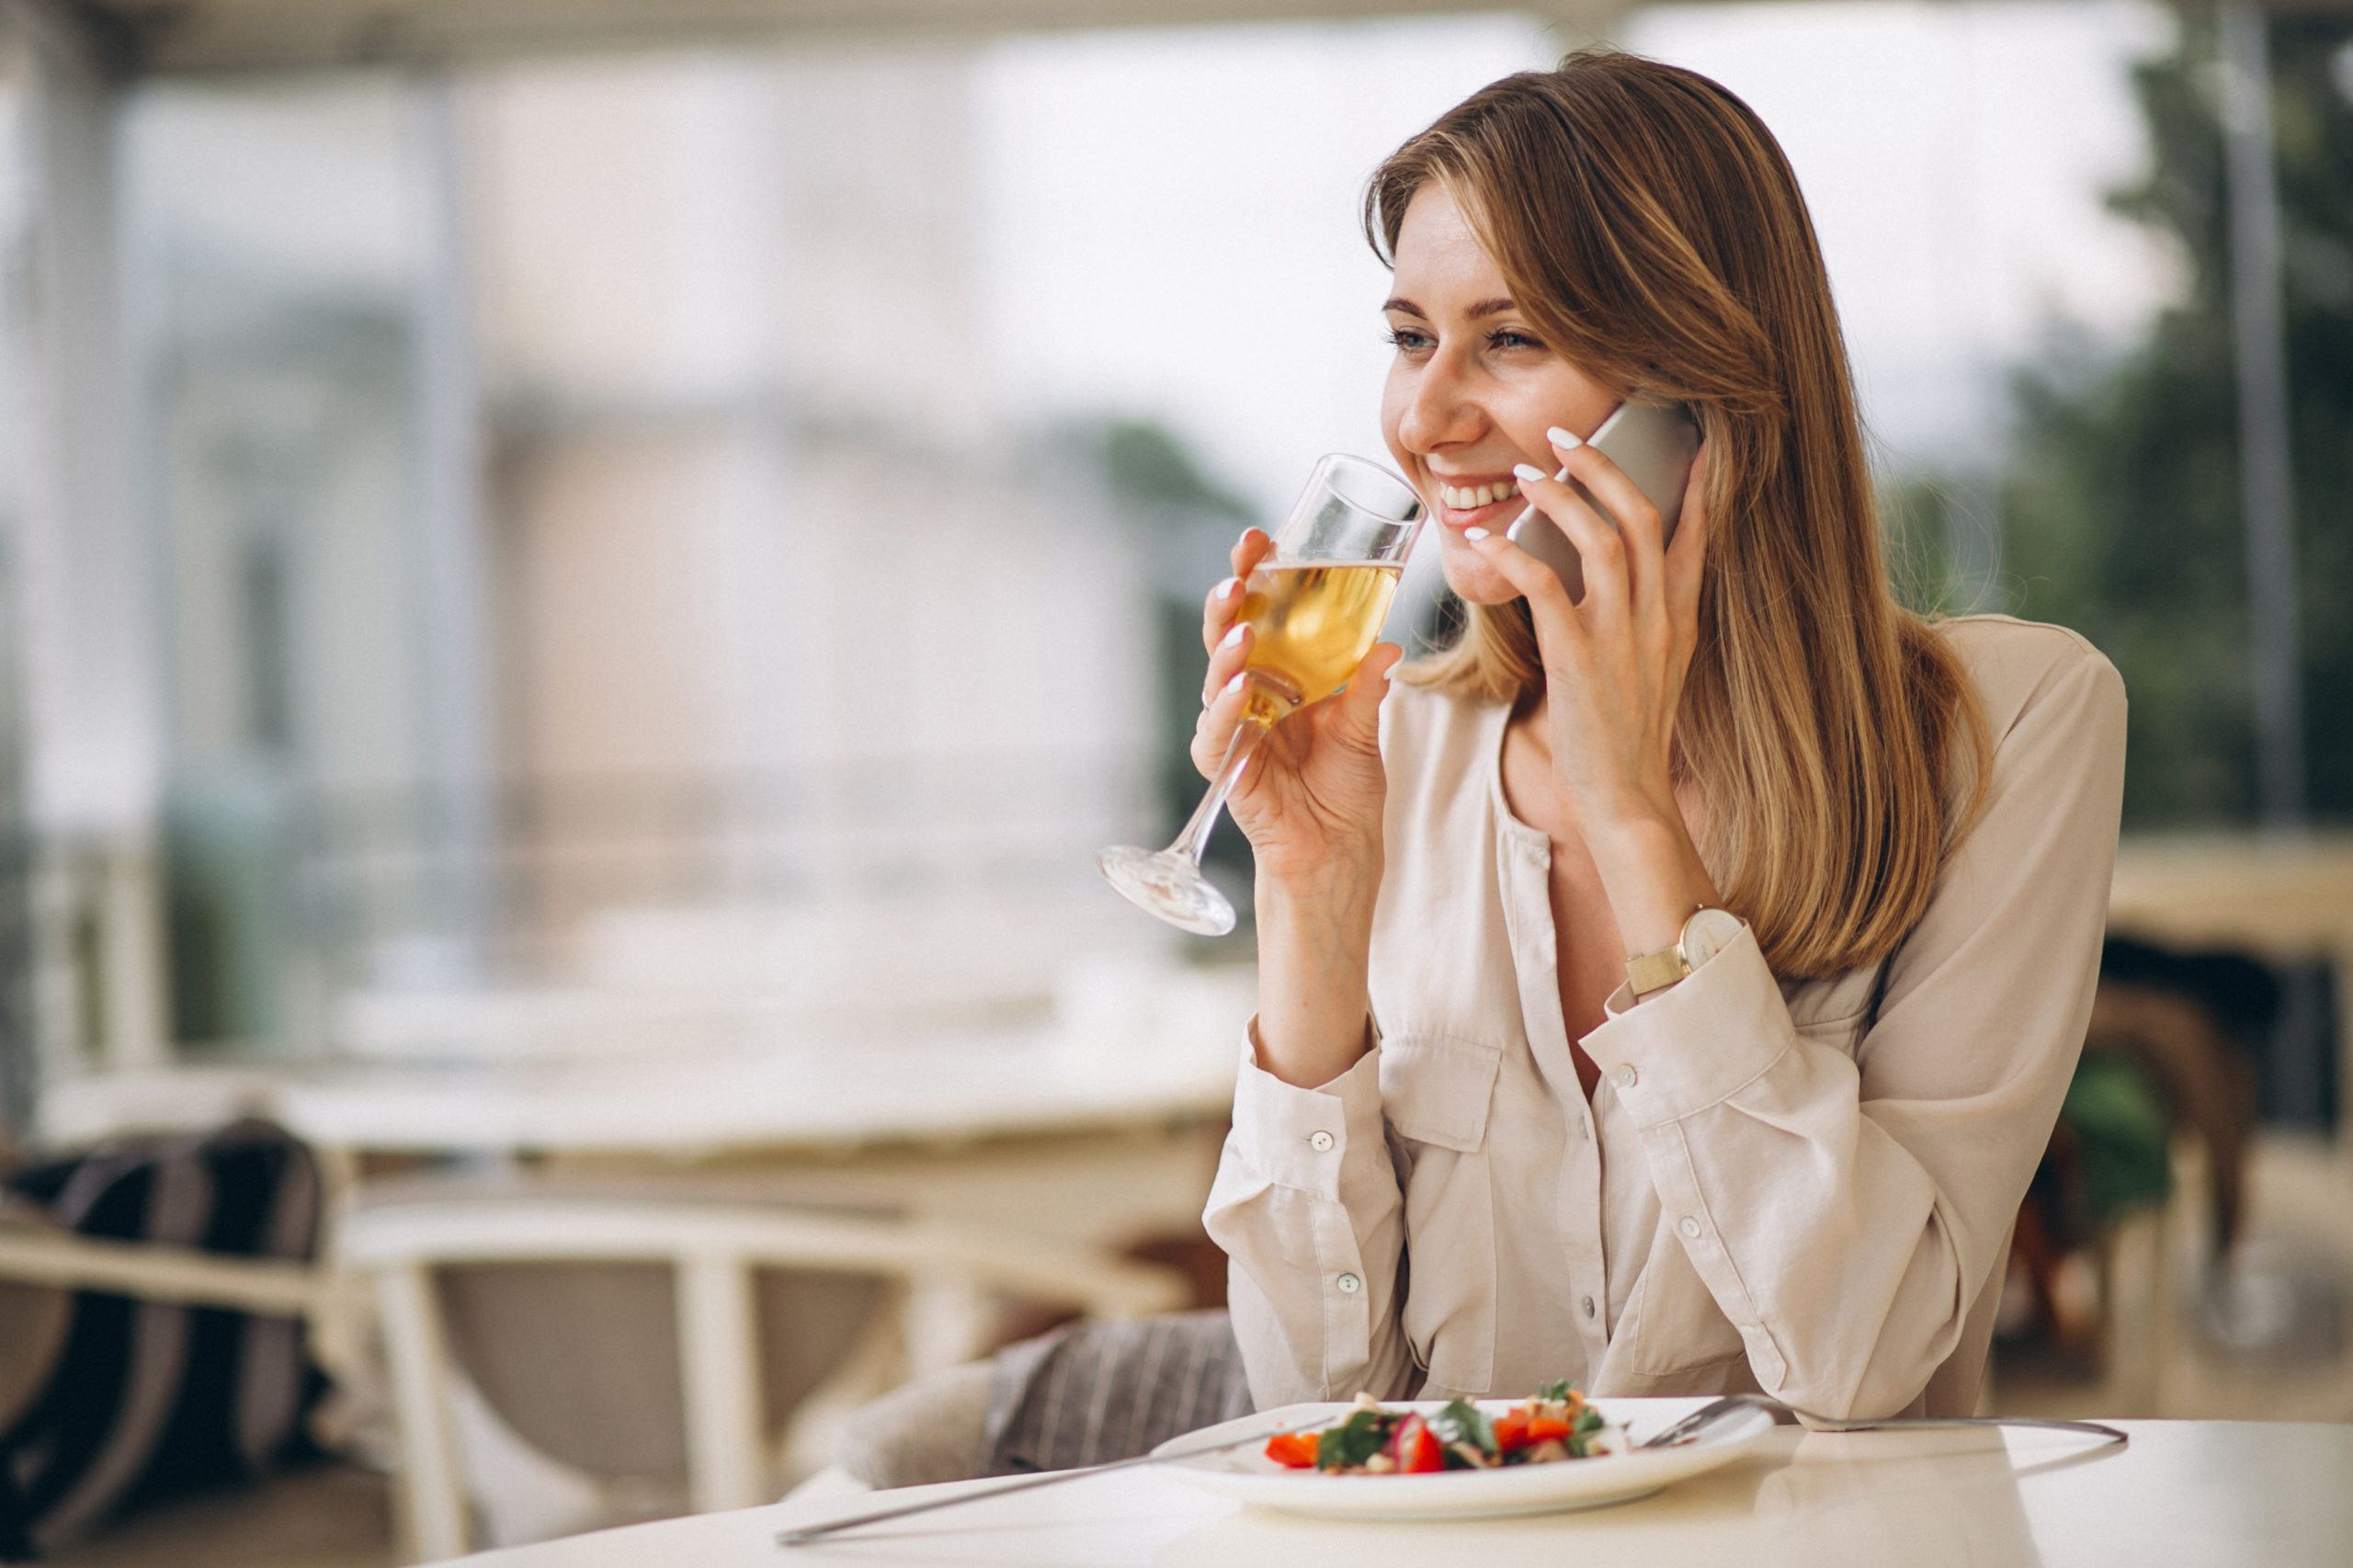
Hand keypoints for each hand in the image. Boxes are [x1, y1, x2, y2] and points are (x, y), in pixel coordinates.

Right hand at [1193, 528, 1401, 888]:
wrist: (1339, 849)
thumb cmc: (1346, 788)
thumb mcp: (1364, 729)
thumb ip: (1368, 687)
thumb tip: (1389, 645)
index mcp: (1280, 675)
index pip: (1259, 614)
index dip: (1254, 577)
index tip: (1258, 540)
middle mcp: (1251, 695)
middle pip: (1227, 636)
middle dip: (1228, 602)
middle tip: (1239, 575)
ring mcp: (1234, 728)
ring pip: (1215, 679)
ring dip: (1226, 652)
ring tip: (1243, 633)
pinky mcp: (1225, 766)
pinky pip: (1215, 733)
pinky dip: (1225, 711)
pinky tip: (1240, 690)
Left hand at [1463, 435, 1720, 951]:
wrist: (1626, 799)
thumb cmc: (1627, 736)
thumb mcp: (1655, 668)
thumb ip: (1645, 619)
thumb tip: (1617, 579)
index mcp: (1679, 618)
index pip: (1695, 534)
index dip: (1693, 481)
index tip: (1687, 437)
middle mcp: (1658, 619)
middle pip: (1643, 518)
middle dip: (1605, 467)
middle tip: (1567, 437)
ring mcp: (1622, 638)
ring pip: (1602, 541)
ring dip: (1562, 499)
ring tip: (1529, 475)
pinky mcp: (1579, 659)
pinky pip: (1545, 588)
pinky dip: (1515, 556)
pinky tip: (1488, 542)